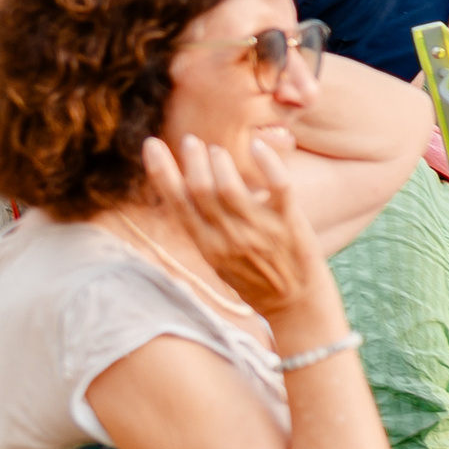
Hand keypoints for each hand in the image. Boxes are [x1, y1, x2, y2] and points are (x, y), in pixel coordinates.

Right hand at [141, 133, 321, 318]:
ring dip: (219, 160)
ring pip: (231, 186)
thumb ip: (202, 227)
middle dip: (192, 159)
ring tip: (216, 150)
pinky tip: (257, 146)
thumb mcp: (217, 259)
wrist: (296, 307)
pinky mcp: (290, 223)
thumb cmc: (254, 280)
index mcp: (207, 246)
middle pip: (201, 189)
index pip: (177, 202)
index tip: (151, 144)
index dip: (160, 171)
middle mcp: (229, 238)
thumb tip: (186, 186)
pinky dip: (267, 162)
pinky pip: (278, 186)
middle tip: (191, 142)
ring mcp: (260, 230)